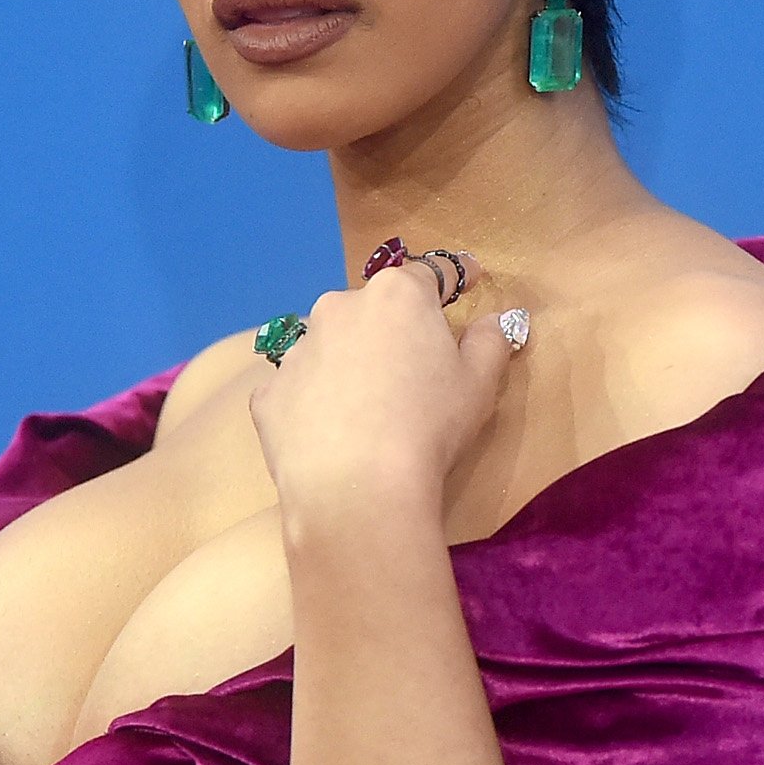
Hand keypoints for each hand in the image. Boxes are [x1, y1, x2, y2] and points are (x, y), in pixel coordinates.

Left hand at [248, 260, 513, 544]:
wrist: (357, 491)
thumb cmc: (429, 426)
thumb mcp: (480, 384)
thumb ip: (491, 341)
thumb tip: (495, 320)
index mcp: (397, 296)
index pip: (431, 273)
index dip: (455, 275)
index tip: (469, 277)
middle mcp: (340, 307)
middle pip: (375, 309)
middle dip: (394, 328)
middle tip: (413, 369)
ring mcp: (297, 350)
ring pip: (331, 345)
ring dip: (350, 362)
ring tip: (366, 409)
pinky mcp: (268, 394)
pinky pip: (299, 388)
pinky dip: (315, 401)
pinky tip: (331, 433)